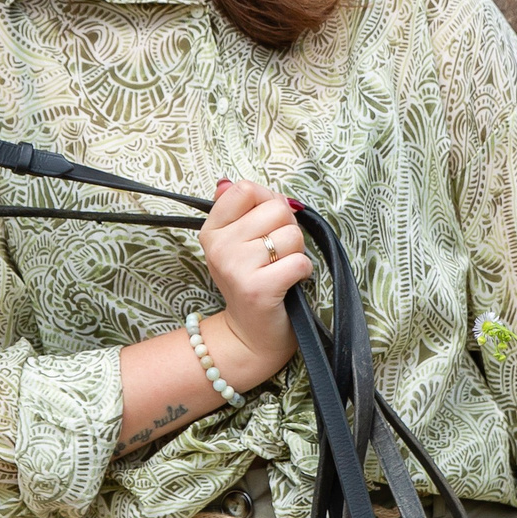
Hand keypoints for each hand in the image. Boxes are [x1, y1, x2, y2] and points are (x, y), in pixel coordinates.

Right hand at [197, 179, 311, 380]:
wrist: (249, 336)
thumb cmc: (250, 283)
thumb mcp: (235, 244)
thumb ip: (237, 210)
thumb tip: (228, 181)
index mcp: (212, 230)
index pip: (245, 189)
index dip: (268, 200)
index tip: (267, 222)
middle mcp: (220, 246)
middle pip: (275, 209)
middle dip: (287, 228)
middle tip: (276, 252)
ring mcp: (236, 267)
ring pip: (292, 235)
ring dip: (296, 252)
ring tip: (281, 268)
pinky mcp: (258, 288)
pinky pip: (299, 261)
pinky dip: (304, 271)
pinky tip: (291, 282)